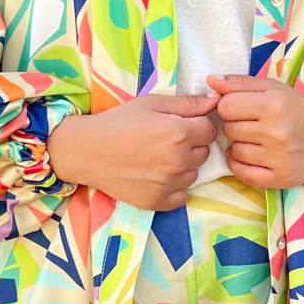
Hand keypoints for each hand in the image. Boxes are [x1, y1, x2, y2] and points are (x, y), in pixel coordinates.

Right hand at [45, 93, 219, 211]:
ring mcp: (169, 184)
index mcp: (179, 133)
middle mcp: (178, 161)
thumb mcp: (152, 103)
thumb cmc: (118, 122)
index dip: (197, 125)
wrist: (87, 151)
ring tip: (158, 158)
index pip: (210, 130)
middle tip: (165, 140)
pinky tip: (156, 176)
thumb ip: (187, 103)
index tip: (179, 125)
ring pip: (194, 174)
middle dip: (191, 145)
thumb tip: (216, 101)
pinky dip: (173, 187)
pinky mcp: (158, 202)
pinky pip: (182, 196)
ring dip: (183, 167)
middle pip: (204, 153)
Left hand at [206, 75, 303, 189]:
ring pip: (234, 151)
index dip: (229, 106)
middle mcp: (277, 132)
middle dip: (235, 125)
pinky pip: (242, 173)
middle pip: (229, 129)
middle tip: (252, 124)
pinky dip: (240, 165)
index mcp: (275, 105)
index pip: (226, 106)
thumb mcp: (273, 88)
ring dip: (239, 145)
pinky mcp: (280, 178)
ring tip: (256, 140)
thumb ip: (240, 83)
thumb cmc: (298, 109)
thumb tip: (211, 80)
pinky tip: (251, 156)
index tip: (241, 108)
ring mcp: (279, 158)